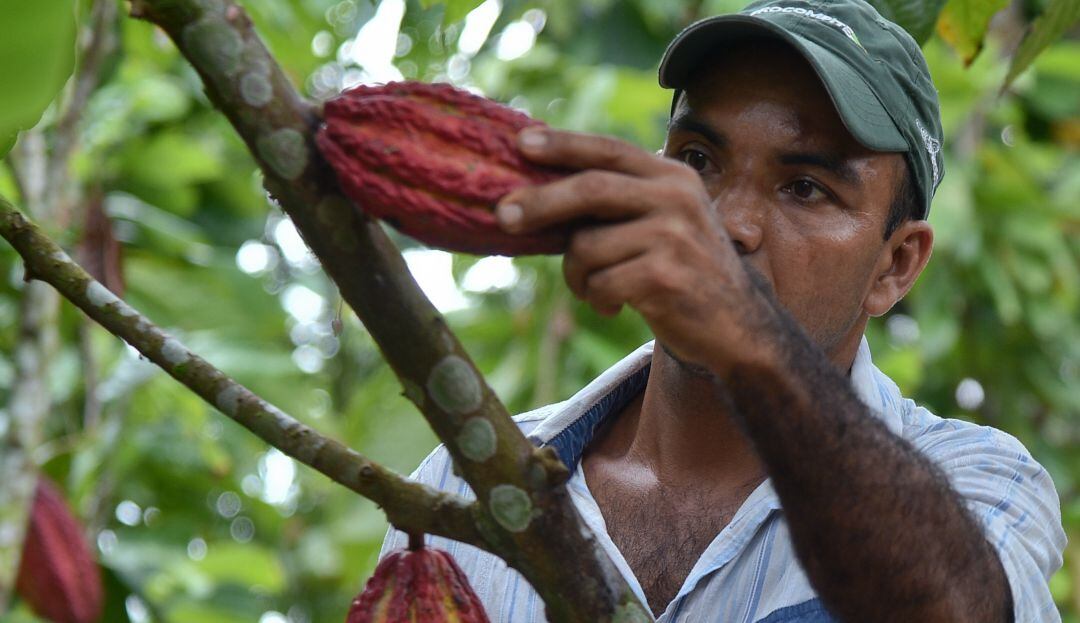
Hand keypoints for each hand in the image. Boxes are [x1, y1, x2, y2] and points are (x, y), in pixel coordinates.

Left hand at [496, 128, 774, 373]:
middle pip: (590, 189)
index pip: (608, 149)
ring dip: (576, 275)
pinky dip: (597, 300)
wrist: (735, 325)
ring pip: (587, 247)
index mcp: (671, 176)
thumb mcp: (661, 221)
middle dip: (540, 203)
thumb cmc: (681, 269)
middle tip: (503, 216)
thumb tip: (535, 193)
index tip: (521, 143)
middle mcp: (676, 199)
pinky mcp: (666, 278)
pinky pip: (601, 285)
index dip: (563, 144)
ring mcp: (675, 237)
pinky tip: (614, 307)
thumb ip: (617, 202)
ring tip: (593, 288)